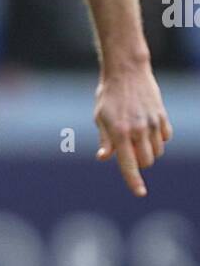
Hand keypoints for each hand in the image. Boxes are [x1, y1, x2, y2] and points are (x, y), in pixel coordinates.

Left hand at [94, 62, 172, 196]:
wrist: (127, 71)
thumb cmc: (109, 96)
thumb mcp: (100, 117)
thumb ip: (105, 140)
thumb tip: (104, 157)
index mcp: (120, 133)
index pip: (129, 164)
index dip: (134, 181)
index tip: (140, 193)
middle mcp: (138, 130)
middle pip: (146, 161)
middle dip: (139, 162)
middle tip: (129, 150)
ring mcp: (152, 123)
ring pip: (157, 152)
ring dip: (149, 151)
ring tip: (137, 137)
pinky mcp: (162, 116)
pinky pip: (166, 138)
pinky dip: (159, 139)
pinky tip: (148, 129)